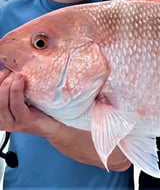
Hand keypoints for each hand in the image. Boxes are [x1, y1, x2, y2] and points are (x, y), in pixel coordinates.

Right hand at [0, 69, 56, 135]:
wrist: (54, 124)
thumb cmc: (39, 110)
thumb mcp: (22, 99)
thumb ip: (14, 91)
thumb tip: (11, 71)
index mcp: (0, 115)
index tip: (3, 71)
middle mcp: (2, 121)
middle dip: (1, 82)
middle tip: (10, 72)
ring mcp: (12, 123)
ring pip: (2, 103)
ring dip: (8, 85)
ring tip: (17, 75)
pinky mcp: (24, 121)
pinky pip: (16, 105)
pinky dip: (16, 90)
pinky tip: (20, 80)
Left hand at [0, 69, 129, 170]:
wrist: (64, 129)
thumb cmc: (72, 117)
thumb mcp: (82, 108)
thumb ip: (94, 102)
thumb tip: (107, 90)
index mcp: (37, 123)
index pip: (17, 112)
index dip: (15, 94)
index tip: (20, 77)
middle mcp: (22, 124)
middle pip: (1, 105)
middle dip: (5, 87)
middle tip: (15, 71)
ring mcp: (13, 121)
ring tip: (8, 71)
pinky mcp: (9, 116)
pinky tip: (4, 77)